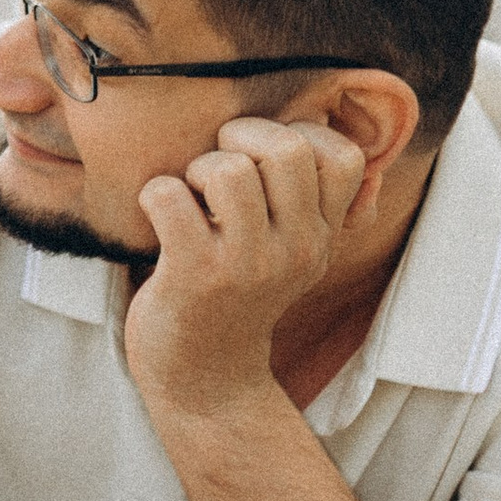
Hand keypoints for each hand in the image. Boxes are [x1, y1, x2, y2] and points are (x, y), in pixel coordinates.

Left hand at [125, 117, 365, 415]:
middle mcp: (297, 250)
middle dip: (240, 138)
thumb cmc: (236, 293)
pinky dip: (155, 195)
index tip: (266, 159)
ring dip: (197, 170)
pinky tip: (162, 220)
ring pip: (227, 170)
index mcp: (321, 236)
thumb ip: (310, 198)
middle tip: (218, 172)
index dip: (301, 134)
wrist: (204, 378)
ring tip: (193, 200)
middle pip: (287, 148)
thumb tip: (337, 122)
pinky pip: (169, 195)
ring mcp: (247, 265)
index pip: (345, 157)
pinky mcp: (195, 275)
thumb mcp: (292, 252)